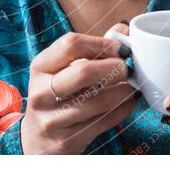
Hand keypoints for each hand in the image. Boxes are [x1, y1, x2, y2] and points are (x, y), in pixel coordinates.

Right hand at [20, 28, 139, 153]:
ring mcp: (53, 119)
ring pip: (97, 101)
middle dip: (114, 68)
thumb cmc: (56, 95)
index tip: (120, 48)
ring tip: (133, 86)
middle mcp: (41, 92)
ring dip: (123, 92)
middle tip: (128, 68)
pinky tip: (128, 103)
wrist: (36, 137)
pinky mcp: (68, 140)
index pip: (71, 44)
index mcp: (40, 66)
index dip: (101, 43)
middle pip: (83, 72)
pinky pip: (103, 122)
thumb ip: (92, 49)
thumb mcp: (63, 69)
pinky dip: (122, 110)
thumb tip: (123, 30)